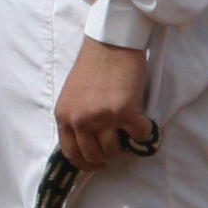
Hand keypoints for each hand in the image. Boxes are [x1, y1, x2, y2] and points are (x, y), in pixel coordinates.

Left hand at [54, 37, 151, 170]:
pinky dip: (144, 133)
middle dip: (108, 156)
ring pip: (115, 150)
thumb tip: (89, 141)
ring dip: (125, 145)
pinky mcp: (124, 112)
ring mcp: (102, 117)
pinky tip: (143, 122)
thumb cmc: (93, 65)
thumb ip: (76, 117)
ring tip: (129, 132)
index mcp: (64, 115)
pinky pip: (138, 135)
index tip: (98, 164)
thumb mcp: (73, 95)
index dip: (86, 163)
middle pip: (94, 155)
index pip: (71, 153)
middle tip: (119, 146)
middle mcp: (80, 119)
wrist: (110, 42)